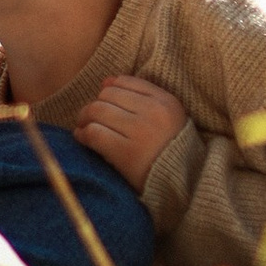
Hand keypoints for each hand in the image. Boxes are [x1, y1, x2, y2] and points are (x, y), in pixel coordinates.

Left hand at [69, 73, 188, 192]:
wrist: (183, 184)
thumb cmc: (170, 150)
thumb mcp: (167, 117)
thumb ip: (140, 95)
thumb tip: (105, 81)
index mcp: (166, 101)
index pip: (125, 82)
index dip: (109, 91)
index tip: (106, 105)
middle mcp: (154, 113)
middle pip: (107, 95)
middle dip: (94, 106)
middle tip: (88, 118)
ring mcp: (140, 132)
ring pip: (96, 111)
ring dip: (84, 119)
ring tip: (84, 128)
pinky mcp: (127, 153)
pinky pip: (94, 133)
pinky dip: (82, 135)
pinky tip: (83, 139)